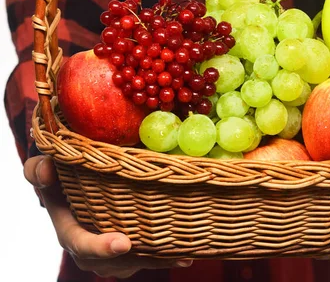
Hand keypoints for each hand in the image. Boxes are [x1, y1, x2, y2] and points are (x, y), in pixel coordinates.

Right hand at [24, 156, 192, 278]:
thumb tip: (46, 167)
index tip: (124, 243)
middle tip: (166, 251)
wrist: (70, 187)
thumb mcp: (46, 170)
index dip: (101, 247)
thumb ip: (40, 171)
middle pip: (114, 262)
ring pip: (133, 263)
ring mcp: (108, 253)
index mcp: (68, 229)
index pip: (81, 244)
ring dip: (157, 260)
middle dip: (140, 259)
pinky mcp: (125, 251)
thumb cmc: (59, 176)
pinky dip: (165, 256)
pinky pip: (144, 258)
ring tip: (183, 253)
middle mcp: (89, 247)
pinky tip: (187, 253)